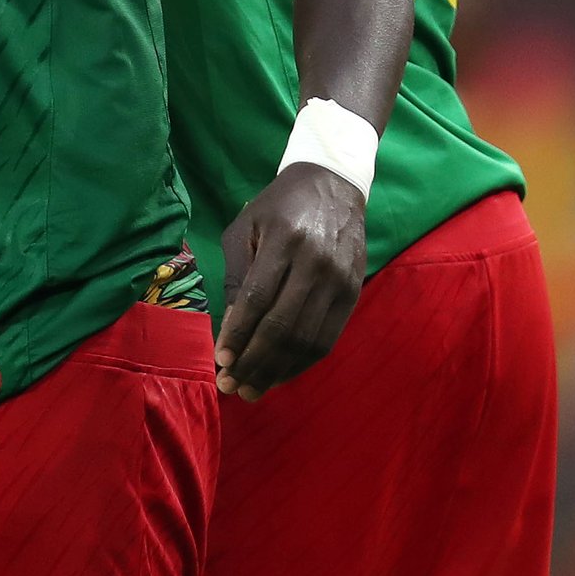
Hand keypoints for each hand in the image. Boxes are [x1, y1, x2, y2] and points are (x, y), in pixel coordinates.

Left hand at [215, 163, 366, 399]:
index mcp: (283, 241)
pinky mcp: (354, 293)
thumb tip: (232, 325)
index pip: (258, 300)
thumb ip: (238, 274)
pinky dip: (303, 362)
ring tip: (252, 389)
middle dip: (254, 362)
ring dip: (277, 371)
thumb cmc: (278, 206)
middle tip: (232, 387)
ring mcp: (339, 281)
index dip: (238, 335)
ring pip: (307, 339)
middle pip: (282, 326)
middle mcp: (315, 264)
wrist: (333, 185)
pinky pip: (328, 337)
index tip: (220, 361)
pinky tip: (281, 375)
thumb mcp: (245, 227)